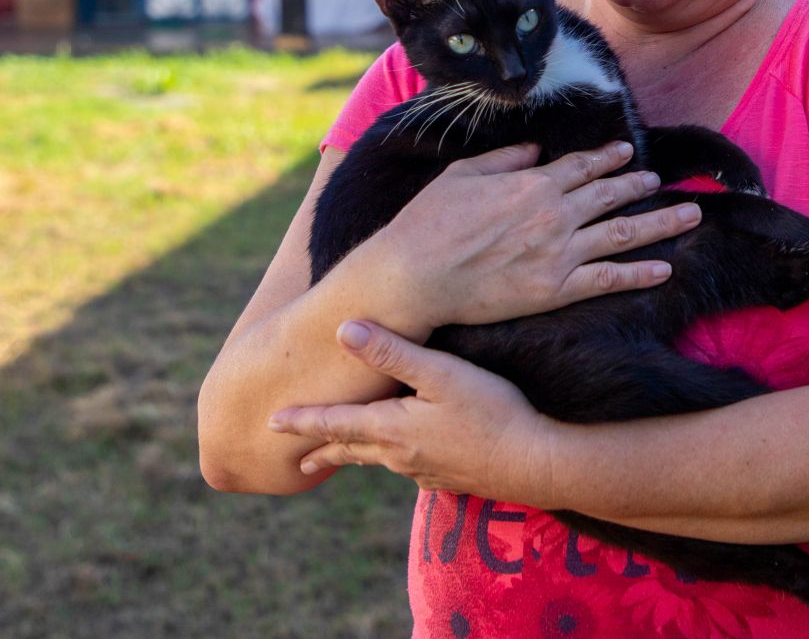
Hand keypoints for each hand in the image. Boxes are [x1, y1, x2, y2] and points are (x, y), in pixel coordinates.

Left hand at [269, 320, 554, 500]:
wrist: (536, 464)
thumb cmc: (491, 412)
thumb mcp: (441, 374)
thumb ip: (393, 353)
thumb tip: (343, 330)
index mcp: (391, 429)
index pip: (334, 424)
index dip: (303, 422)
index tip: (271, 424)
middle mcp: (401, 456)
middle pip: (352, 450)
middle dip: (323, 448)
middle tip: (298, 459)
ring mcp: (426, 472)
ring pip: (381, 462)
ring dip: (358, 456)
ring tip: (345, 454)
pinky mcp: (452, 479)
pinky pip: (411, 470)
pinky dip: (396, 463)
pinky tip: (407, 462)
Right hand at [341, 140, 700, 334]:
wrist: (414, 276)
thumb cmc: (428, 223)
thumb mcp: (462, 174)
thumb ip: (504, 159)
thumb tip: (536, 152)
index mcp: (532, 183)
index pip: (581, 167)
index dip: (608, 158)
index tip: (626, 152)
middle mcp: (554, 214)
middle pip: (610, 195)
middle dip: (639, 185)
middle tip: (661, 181)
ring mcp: (559, 253)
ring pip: (623, 233)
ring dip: (660, 222)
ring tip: (689, 214)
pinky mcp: (556, 290)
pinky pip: (609, 279)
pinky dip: (640, 274)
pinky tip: (665, 269)